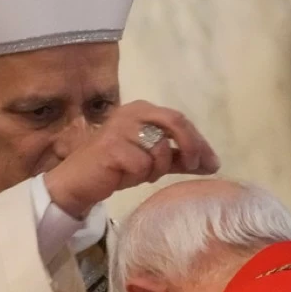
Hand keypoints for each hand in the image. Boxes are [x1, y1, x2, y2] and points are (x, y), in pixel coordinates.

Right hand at [43, 100, 220, 217]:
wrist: (78, 182)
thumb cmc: (116, 168)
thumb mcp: (152, 161)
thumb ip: (179, 158)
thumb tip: (212, 164)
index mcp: (143, 109)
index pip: (180, 119)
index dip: (199, 141)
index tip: (212, 163)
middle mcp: (132, 112)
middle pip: (176, 123)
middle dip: (191, 146)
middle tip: (195, 166)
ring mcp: (121, 128)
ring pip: (160, 149)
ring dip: (156, 169)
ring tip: (138, 174)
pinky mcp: (112, 147)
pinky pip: (143, 165)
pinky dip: (139, 176)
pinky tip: (123, 176)